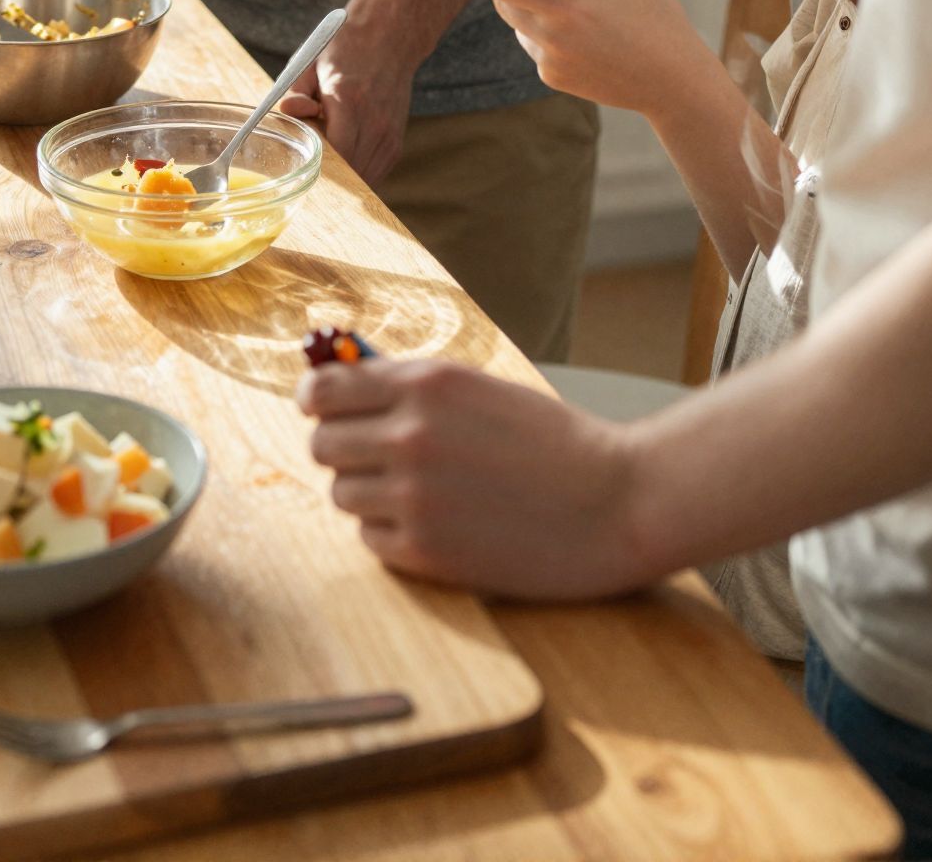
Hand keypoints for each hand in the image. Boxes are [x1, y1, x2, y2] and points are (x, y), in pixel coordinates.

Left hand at [278, 0, 421, 189]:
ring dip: (341, 174)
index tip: (299, 153)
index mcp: (348, 100)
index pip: (331, 152)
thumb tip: (288, 111)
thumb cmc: (345, 49)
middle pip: (345, 172)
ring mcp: (388, 137)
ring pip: (360, 180)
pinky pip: (372, 175)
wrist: (390, 38)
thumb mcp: (310, 62)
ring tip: (329, 149)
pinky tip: (345, 151)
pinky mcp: (395, 146)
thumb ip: (295, 91)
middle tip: (310, 153)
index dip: (311, 160)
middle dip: (324, 170)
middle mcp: (374, 122)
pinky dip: (355, 172)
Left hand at [299, 357, 656, 595]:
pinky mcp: (424, 552)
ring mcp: (413, 496)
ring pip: (342, 494)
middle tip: (377, 455)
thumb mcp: (479, 389)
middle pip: (322, 444)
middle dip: (343, 448)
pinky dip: (390, 533)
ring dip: (368, 493)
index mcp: (425, 383)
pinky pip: (370, 539)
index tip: (325, 408)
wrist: (614, 503)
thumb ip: (410, 386)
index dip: (318, 399)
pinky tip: (434, 523)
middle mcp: (410, 435)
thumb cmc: (553, 441)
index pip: (323, 389)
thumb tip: (341, 380)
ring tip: (418, 491)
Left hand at [434, 0, 701, 119]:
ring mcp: (548, 61)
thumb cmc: (655, 15)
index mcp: (565, 2)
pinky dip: (546, 25)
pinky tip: (582, 25)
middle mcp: (549, 35)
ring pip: (517, 20)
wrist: (675, 83)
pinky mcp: (552, 77)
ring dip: (529, 0)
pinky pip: (534, 41)